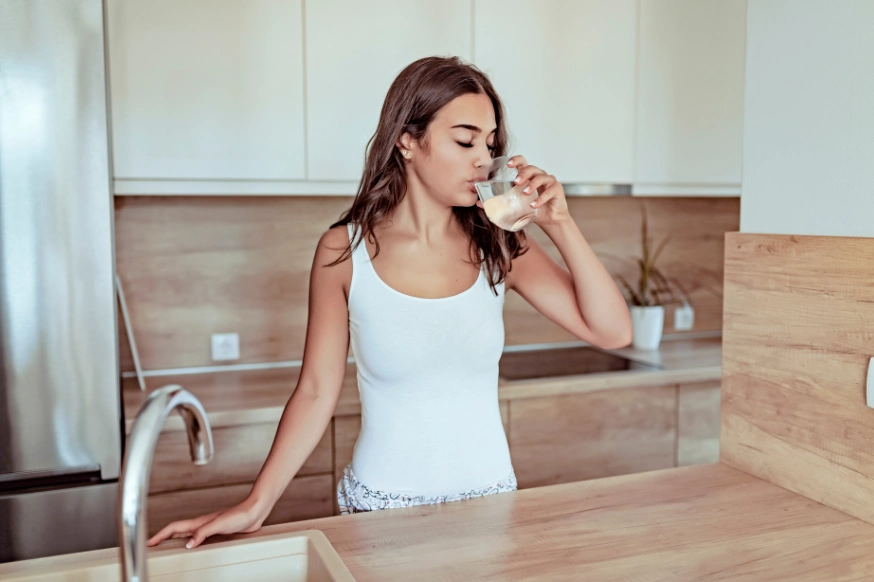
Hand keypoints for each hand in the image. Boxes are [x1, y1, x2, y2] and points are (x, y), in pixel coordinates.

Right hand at [146, 498, 266, 549]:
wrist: (254, 512)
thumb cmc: (240, 515)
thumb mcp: (219, 524)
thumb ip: (203, 533)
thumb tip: (188, 544)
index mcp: (199, 522)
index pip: (174, 528)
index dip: (160, 535)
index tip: (149, 543)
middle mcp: (202, 524)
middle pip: (177, 531)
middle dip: (163, 538)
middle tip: (153, 546)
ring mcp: (209, 528)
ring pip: (186, 534)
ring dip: (174, 540)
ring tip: (166, 548)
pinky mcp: (217, 532)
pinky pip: (197, 538)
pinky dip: (189, 543)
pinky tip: (192, 548)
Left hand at [506, 155, 569, 226]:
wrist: (550, 220)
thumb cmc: (534, 210)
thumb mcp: (517, 206)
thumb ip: (502, 203)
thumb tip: (481, 204)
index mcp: (529, 177)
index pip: (523, 163)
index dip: (516, 160)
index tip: (508, 164)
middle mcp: (539, 176)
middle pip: (532, 168)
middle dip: (523, 173)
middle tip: (516, 182)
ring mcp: (549, 182)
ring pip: (541, 177)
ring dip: (532, 184)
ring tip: (525, 193)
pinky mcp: (557, 189)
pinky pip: (550, 190)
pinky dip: (541, 198)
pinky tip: (534, 205)